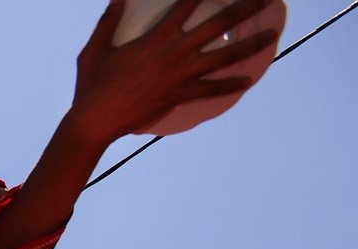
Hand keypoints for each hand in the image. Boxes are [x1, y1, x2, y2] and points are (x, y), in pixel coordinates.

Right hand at [68, 0, 277, 143]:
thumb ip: (108, 21)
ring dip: (251, 44)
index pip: (187, 3)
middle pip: (219, 25)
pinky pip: (213, 89)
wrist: (95, 121)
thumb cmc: (91, 86)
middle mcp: (174, 53)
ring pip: (225, 56)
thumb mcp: (94, 50)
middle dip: (245, 8)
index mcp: (155, 38)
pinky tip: (249, 79)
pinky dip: (232, 84)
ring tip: (271, 35)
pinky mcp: (180, 96)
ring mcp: (180, 76)